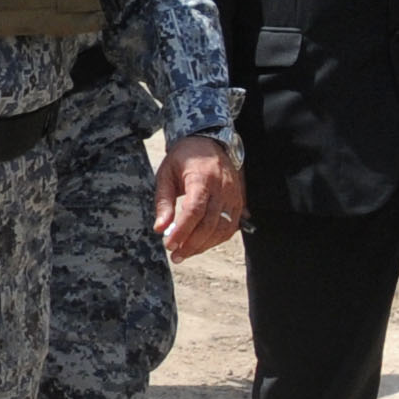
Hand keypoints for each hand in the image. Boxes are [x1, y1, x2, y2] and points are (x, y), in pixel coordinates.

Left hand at [154, 136, 243, 259]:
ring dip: (204, 245)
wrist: (209, 142)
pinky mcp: (238, 201)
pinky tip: (201, 244)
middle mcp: (222, 188)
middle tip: (175, 255)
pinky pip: (231, 226)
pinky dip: (216, 239)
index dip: (182, 231)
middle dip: (192, 244)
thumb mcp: (166, 174)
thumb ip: (163, 201)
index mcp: (202, 178)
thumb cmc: (184, 158)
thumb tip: (159, 228)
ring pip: (223, 228)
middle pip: (210, 224)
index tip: (169, 244)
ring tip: (185, 253)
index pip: (194, 211)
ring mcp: (233, 196)